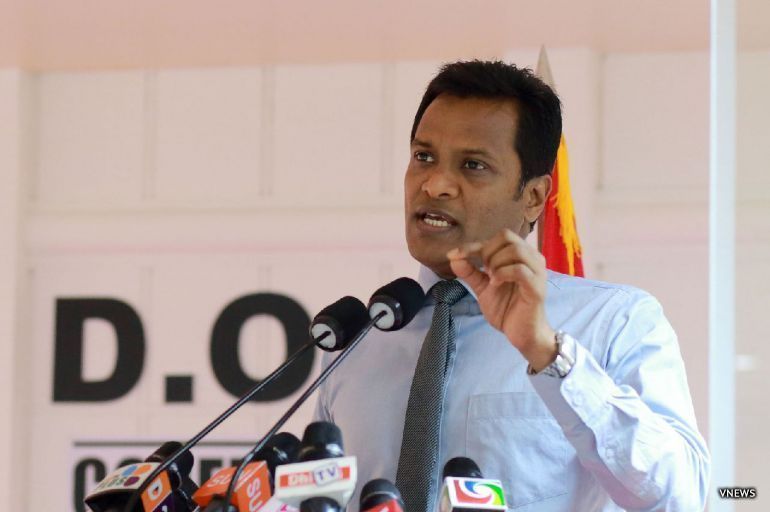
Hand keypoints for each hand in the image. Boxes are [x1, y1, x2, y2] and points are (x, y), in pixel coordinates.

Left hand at [447, 229, 556, 370]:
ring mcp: (537, 272)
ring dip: (496, 262)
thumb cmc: (506, 309)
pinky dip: (502, 274)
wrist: (521, 334)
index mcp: (521, 255)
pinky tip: (495, 284)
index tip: (454, 255)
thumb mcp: (482, 287)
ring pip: (515, 250)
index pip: (498, 237)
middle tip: (484, 271)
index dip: (473, 244)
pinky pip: (520, 270)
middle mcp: (532, 258)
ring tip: (491, 278)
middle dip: (487, 252)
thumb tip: (453, 256)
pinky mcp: (537, 287)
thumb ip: (470, 272)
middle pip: (507, 236)